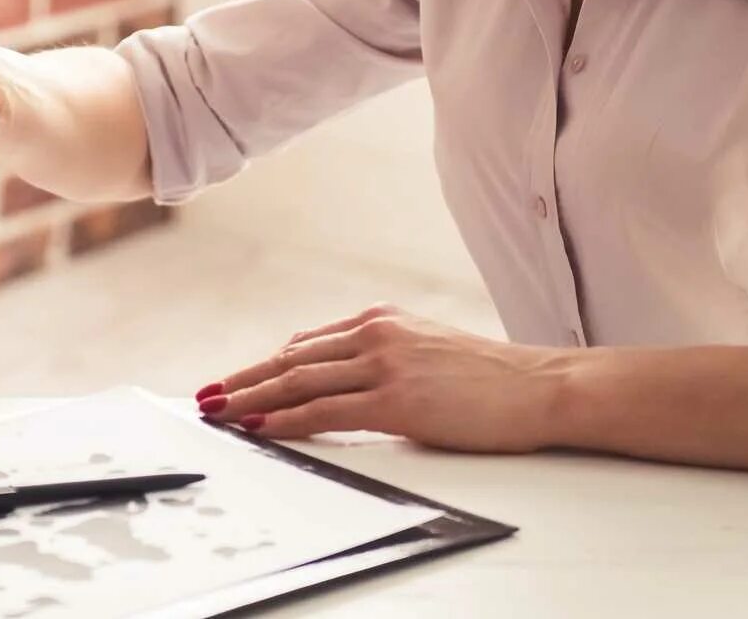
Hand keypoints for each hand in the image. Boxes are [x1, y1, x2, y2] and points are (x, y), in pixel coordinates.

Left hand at [194, 304, 573, 451]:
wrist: (540, 385)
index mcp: (381, 319)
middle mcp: (375, 333)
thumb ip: (380, 357)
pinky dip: (286, 419)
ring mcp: (384, 363)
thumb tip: (336, 378)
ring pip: (298, 381)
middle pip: (291, 359)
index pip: (306, 344)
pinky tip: (261, 426)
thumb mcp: (426, 350)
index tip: (234, 380)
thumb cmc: (491, 377)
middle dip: (244, 380)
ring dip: (252, 398)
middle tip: (207, 396)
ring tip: (219, 412)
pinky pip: (325, 411)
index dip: (264, 365)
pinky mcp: (396, 398)